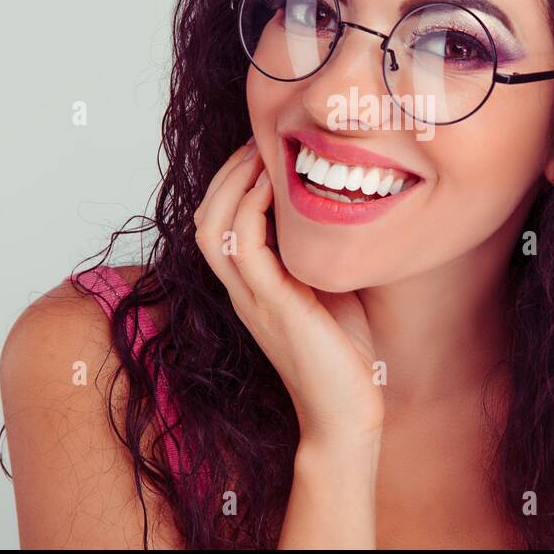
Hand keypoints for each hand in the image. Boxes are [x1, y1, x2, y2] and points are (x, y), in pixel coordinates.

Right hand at [193, 138, 384, 443]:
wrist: (347, 413)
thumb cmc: (345, 354)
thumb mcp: (332, 287)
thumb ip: (322, 253)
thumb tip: (344, 205)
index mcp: (251, 284)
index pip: (219, 220)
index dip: (233, 180)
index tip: (264, 148)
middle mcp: (242, 289)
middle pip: (205, 216)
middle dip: (228, 171)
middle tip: (260, 139)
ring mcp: (251, 297)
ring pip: (213, 226)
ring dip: (235, 182)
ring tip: (262, 152)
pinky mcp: (271, 304)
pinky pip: (243, 245)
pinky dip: (252, 209)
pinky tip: (275, 187)